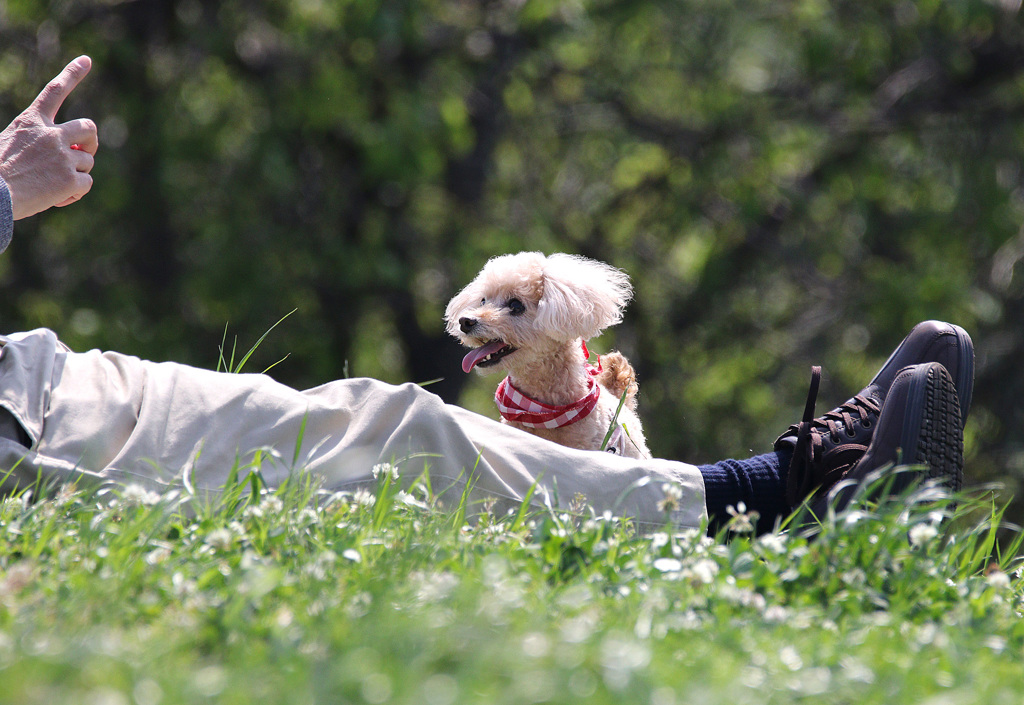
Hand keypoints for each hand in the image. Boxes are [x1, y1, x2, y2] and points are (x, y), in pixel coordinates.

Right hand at [0, 56, 98, 219]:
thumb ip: (38, 142)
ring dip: (77, 174)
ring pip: (87, 162)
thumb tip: (69, 155)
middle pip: (88, 128)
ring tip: (54, 184)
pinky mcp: (70, 178)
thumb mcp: (10, 143)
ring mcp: (62, 156)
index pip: (54, 91)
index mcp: (31, 122)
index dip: (72, 74)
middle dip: (90, 141)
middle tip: (81, 154)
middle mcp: (50, 134)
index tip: (87, 60)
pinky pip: (86, 184)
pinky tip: (57, 197)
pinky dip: (76, 193)